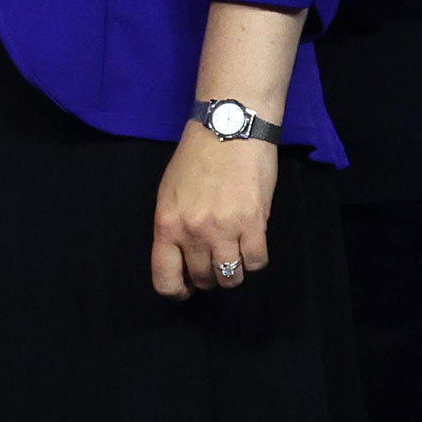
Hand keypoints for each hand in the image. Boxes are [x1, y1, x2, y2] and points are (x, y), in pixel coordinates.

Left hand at [152, 121, 280, 299]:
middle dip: (208, 277)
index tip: (185, 288)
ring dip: (233, 272)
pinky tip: (251, 243)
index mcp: (165, 224)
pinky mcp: (254, 224)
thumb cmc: (196, 159)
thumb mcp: (169, 194)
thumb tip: (180, 259)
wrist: (229, 131)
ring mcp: (224, 229)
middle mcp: (192, 232)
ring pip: (231, 277)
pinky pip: (257, 262)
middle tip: (213, 261)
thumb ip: (172, 227)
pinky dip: (255, 259)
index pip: (164, 277)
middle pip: (202, 279)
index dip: (176, 290)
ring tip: (233, 253)